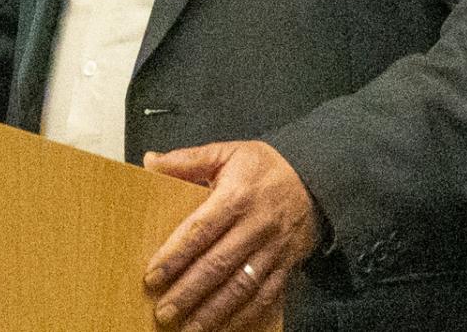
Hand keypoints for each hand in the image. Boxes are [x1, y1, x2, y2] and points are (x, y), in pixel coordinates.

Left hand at [142, 140, 321, 331]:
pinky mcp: (285, 265)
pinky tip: (222, 328)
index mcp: (237, 195)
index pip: (201, 230)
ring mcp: (273, 249)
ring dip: (213, 311)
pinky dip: (243, 316)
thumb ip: (187, 159)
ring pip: (241, 286)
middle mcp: (256, 225)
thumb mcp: (228, 152)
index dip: (176, 255)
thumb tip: (150, 161)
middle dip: (189, 292)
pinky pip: (264, 296)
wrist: (315, 178)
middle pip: (218, 264)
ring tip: (188, 328)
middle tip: (164, 312)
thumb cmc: (264, 167)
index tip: (152, 276)